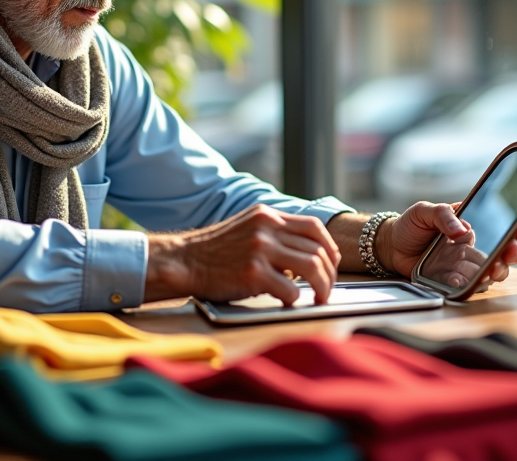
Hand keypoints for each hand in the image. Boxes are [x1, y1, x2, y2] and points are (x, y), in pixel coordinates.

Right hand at [144, 205, 340, 305]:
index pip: (314, 227)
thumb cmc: (216, 252)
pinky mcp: (253, 273)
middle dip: (329, 273)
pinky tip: (287, 302)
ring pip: (312, 267)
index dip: (330, 248)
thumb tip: (308, 255)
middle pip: (318, 249)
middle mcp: (266, 227)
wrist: (184, 261)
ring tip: (318, 298)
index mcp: (267, 215)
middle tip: (326, 289)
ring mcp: (260, 249)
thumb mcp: (247, 229)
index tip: (331, 264)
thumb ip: (275, 234)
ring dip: (322, 287)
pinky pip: (290, 290)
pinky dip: (294, 300)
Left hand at [378, 201, 516, 286]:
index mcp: (473, 223)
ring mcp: (467, 263)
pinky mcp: (455, 279)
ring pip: (493, 270)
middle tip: (512, 252)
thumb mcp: (424, 211)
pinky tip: (461, 279)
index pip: (504, 224)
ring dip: (497, 270)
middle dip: (514, 251)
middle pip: (506, 251)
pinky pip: (469, 284)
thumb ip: (443, 214)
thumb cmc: (411, 224)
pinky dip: (469, 283)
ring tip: (491, 269)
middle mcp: (475, 245)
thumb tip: (463, 229)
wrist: (390, 246)